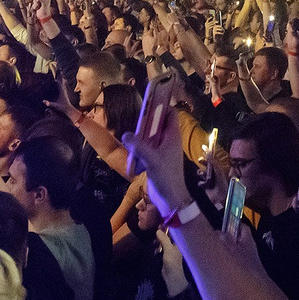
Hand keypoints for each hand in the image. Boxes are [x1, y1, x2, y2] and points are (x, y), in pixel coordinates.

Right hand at [123, 77, 190, 217]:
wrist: (171, 199)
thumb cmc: (166, 177)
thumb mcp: (152, 159)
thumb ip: (139, 146)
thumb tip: (126, 134)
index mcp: (172, 136)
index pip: (170, 113)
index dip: (161, 105)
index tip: (148, 100)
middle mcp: (168, 141)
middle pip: (158, 122)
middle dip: (147, 118)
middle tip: (134, 116)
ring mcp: (162, 151)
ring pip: (151, 135)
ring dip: (141, 133)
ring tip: (130, 130)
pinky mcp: (156, 160)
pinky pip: (147, 146)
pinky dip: (139, 144)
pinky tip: (130, 146)